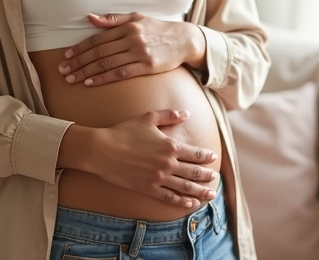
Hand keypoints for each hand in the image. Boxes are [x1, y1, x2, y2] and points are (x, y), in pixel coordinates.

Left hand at [58, 13, 204, 85]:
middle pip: (99, 52)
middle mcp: (132, 39)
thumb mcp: (137, 18)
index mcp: (127, 26)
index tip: (67, 55)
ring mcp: (139, 53)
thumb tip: (90, 18)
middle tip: (63, 70)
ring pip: (107, 64)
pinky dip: (103, 78)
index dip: (80, 48)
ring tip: (72, 78)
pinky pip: (120, 74)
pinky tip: (91, 82)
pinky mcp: (146, 67)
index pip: (98, 38)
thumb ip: (113, 20)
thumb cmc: (157, 29)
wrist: (183, 40)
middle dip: (79, 62)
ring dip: (86, 72)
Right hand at [88, 110, 218, 207]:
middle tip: (215, 178)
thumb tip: (186, 113)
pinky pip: (169, 197)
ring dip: (200, 192)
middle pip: (194, 172)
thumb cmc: (124, 131)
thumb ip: (169, 115)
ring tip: (210, 195)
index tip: (213, 158)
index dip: (206, 157)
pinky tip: (190, 204)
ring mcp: (158, 178)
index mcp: (170, 146)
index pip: (195, 153)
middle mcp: (167, 163)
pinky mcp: (148, 188)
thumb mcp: (148, 118)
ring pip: (185, 187)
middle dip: (207, 176)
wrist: (102, 149)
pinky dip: (182, 202)